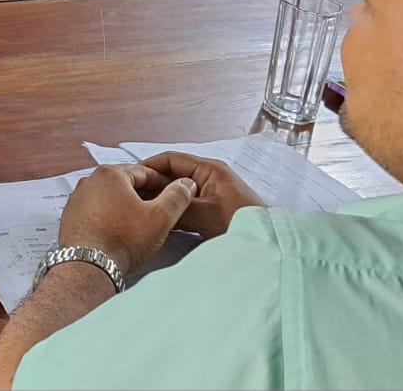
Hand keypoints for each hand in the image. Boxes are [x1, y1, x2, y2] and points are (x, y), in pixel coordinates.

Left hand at [58, 163, 197, 273]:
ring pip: (111, 197)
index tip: (172, 194)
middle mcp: (90, 182)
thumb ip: (176, 197)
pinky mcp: (72, 216)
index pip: (145, 172)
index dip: (163, 184)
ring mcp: (78, 199)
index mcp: (110, 174)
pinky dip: (110, 217)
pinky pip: (97, 210)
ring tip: (140, 225)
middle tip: (159, 211)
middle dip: (144, 195)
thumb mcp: (160, 218)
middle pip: (126, 183)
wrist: (89, 267)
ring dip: (126, 206)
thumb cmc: (119, 242)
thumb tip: (185, 185)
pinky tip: (120, 231)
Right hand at [139, 152, 265, 238]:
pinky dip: (174, 208)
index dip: (149, 166)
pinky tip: (164, 218)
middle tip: (134, 196)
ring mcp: (212, 191)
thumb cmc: (246, 224)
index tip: (132, 177)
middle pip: (173, 174)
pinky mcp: (213, 207)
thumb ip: (178, 209)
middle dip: (154, 184)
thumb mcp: (206, 215)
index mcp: (210, 169)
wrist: (271, 244)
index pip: (171, 159)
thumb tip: (152, 209)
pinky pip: (187, 203)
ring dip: (164, 198)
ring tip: (146, 208)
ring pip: (179, 191)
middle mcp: (210, 176)